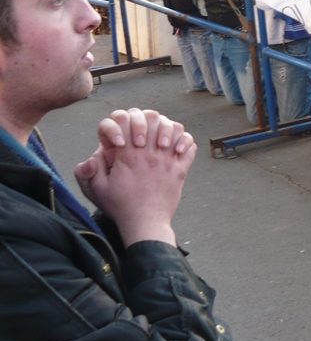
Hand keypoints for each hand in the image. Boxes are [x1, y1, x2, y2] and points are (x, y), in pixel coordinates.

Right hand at [74, 109, 196, 247]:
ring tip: (159, 140)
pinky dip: (185, 142)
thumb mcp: (97, 189)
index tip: (120, 139)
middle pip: (152, 117)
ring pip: (174, 127)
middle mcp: (150, 153)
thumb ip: (90, 169)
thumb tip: (93, 155)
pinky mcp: (181, 169)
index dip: (121, 122)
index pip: (125, 120)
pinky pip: (190, 146)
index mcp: (128, 155)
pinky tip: (176, 149)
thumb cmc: (121, 207)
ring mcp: (168, 160)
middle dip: (145, 120)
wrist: (145, 223)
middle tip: (141, 136)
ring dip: (167, 128)